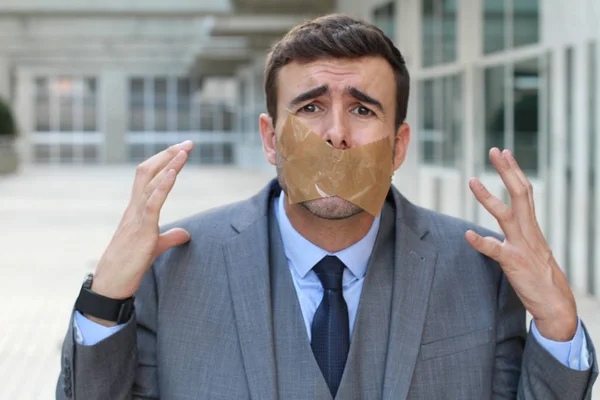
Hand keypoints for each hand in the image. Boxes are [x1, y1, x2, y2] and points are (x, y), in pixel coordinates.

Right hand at [92, 140, 194, 300]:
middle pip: (149, 171)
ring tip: (185, 150)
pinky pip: (153, 202)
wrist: (112, 283)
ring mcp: (137, 216)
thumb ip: (170, 237)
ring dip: (170, 164)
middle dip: (168, 154)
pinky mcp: (142, 229)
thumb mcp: (155, 247)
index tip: (181, 150)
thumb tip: (186, 234)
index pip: (148, 176)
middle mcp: (134, 207)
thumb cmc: (130, 264)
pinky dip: (163, 185)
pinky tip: (173, 173)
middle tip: (188, 143)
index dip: (164, 161)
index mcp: (136, 208)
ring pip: (151, 182)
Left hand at [466, 148, 577, 341]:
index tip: (505, 153)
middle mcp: (529, 232)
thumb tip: (506, 225)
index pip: (526, 192)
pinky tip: (467, 235)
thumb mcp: (531, 249)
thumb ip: (520, 234)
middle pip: (521, 194)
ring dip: (487, 197)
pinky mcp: (514, 263)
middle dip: (507, 171)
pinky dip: (481, 242)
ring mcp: (522, 246)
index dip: (514, 172)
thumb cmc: (541, 277)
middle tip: (495, 151)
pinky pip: (496, 250)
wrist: (556, 304)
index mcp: (532, 227)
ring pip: (506, 215)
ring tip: (472, 180)